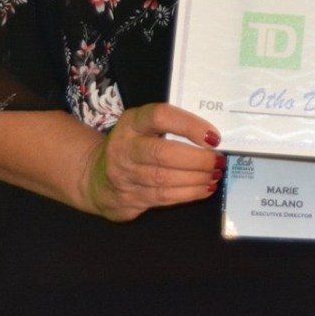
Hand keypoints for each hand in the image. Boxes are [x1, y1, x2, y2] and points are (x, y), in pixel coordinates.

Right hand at [79, 103, 222, 221]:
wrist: (96, 177)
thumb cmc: (132, 146)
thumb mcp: (143, 127)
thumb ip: (170, 126)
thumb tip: (212, 137)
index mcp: (131, 123)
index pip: (160, 116)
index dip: (188, 125)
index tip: (213, 136)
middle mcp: (124, 148)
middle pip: (163, 154)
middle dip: (197, 159)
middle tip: (218, 160)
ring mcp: (124, 176)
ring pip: (165, 180)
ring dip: (197, 179)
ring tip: (216, 175)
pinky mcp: (129, 198)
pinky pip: (164, 198)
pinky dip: (189, 193)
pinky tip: (205, 188)